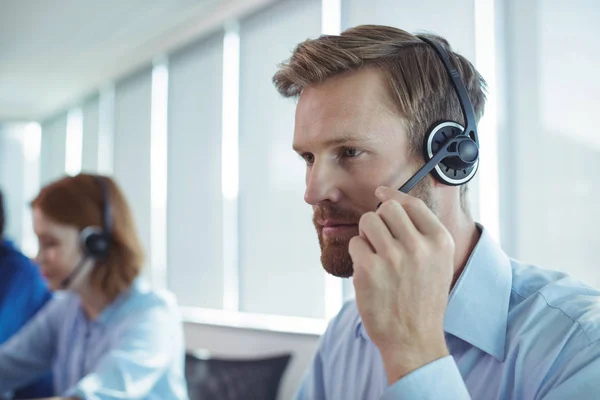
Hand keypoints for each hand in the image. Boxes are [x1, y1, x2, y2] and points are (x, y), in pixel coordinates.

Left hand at [349, 186, 453, 383]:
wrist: (413, 340)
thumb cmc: (423, 300)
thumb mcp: (439, 263)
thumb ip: (423, 233)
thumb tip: (393, 199)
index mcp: (440, 242)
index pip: (411, 203)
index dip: (393, 194)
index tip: (381, 192)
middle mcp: (419, 246)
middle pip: (388, 208)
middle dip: (379, 219)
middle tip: (380, 239)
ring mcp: (393, 258)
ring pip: (368, 221)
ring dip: (366, 234)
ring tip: (373, 254)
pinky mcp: (369, 270)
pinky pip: (355, 243)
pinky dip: (357, 254)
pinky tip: (368, 271)